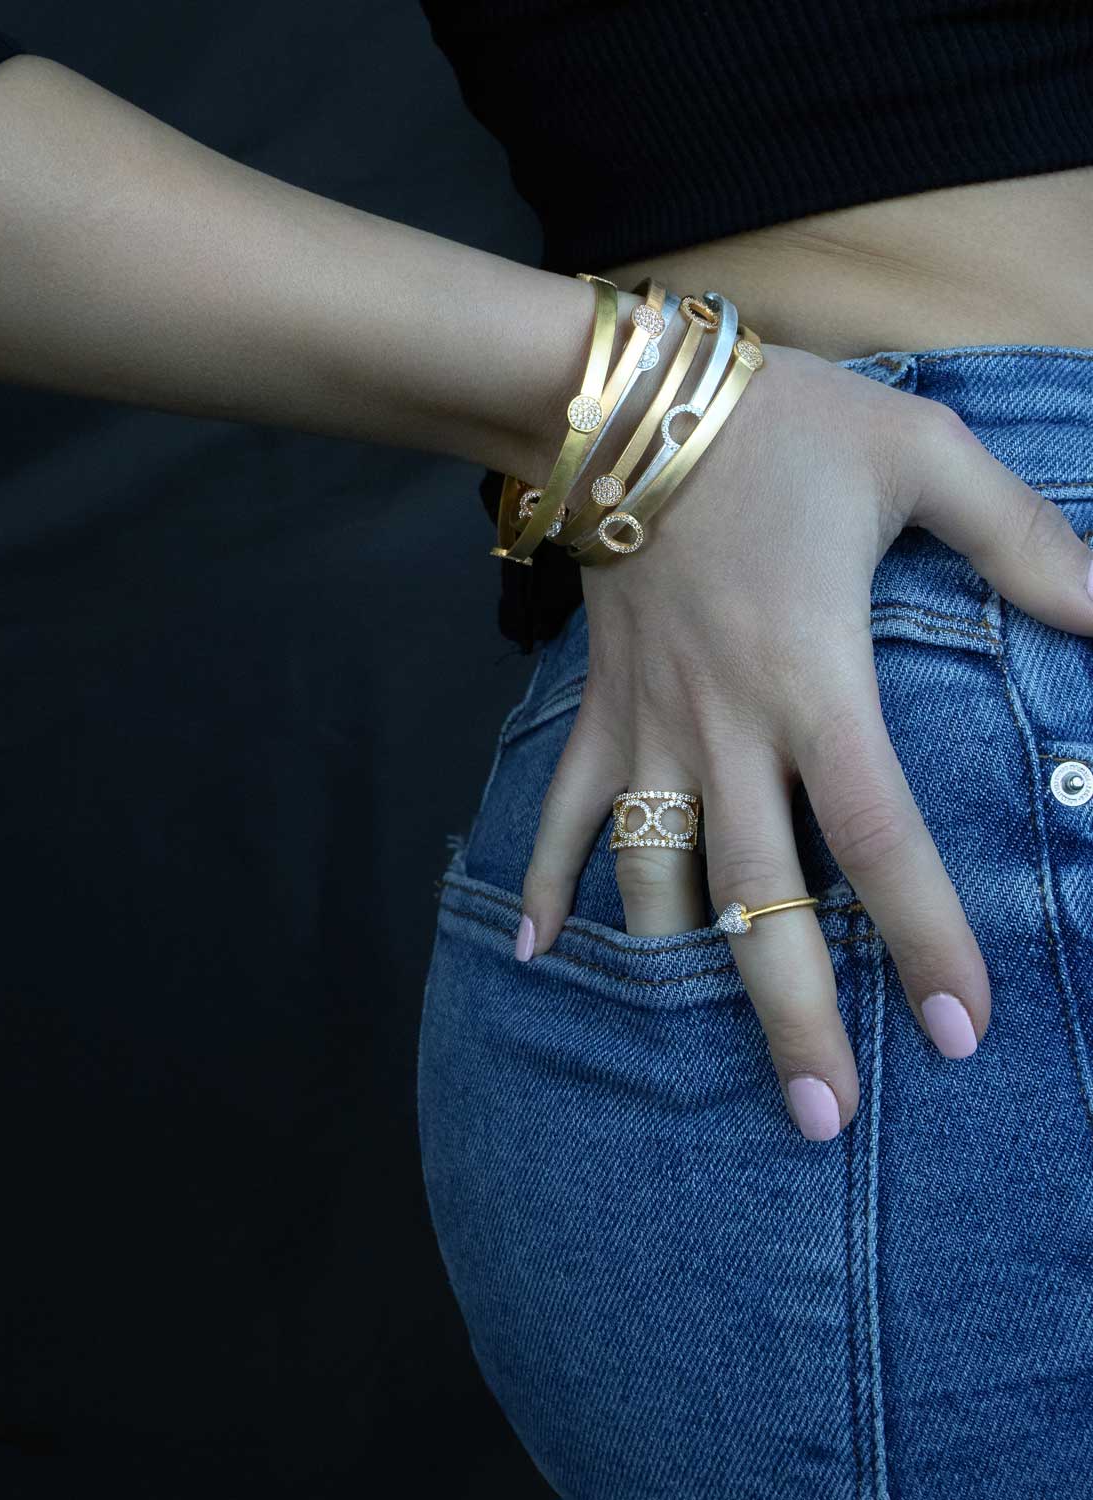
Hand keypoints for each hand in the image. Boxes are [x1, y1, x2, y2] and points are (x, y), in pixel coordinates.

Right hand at [518, 343, 1092, 1138]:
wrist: (632, 405)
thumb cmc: (783, 428)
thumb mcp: (924, 459)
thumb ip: (1027, 541)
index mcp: (814, 679)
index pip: (878, 835)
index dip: (923, 937)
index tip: (956, 1032)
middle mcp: (726, 728)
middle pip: (760, 894)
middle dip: (792, 1013)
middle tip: (822, 1118)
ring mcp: (652, 729)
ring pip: (658, 876)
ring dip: (681, 972)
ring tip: (705, 1064)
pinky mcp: (600, 713)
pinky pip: (566, 811)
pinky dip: (545, 881)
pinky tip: (538, 953)